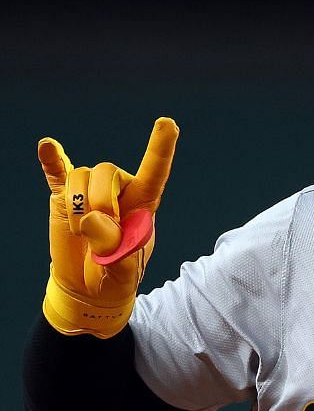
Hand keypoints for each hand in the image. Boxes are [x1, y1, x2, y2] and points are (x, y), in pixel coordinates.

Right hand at [38, 117, 177, 336]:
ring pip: (79, 178)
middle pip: (106, 171)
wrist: (88, 287)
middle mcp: (118, 190)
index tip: (168, 123)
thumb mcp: (122, 270)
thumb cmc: (115, 277)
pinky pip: (57, 174)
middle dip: (99, 202)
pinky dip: (52, 161)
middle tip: (99, 235)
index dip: (160, 148)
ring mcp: (88, 192)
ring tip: (82, 234)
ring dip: (77, 207)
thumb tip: (90, 218)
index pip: (155, 172)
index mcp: (143, 203)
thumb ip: (113, 247)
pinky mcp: (63, 198)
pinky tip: (48, 147)